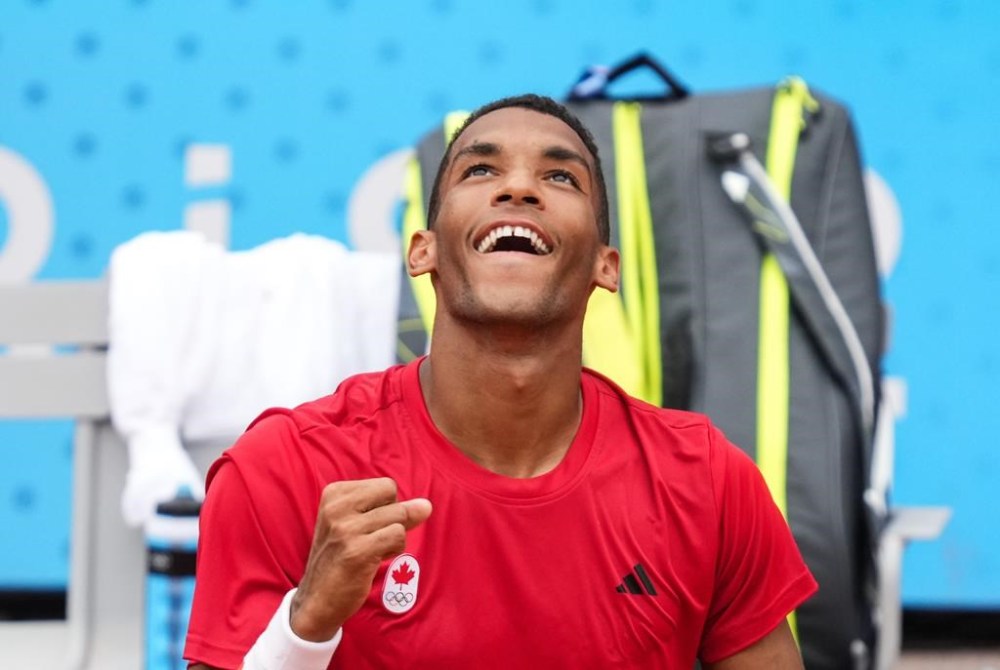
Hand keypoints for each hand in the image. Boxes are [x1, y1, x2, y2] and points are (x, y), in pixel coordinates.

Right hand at [289, 478, 431, 640]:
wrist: (317, 599)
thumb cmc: (342, 558)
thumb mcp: (360, 524)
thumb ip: (395, 510)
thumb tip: (426, 506)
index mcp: (334, 493)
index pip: (385, 485)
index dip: (385, 508)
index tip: (364, 527)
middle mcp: (336, 507)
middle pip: (392, 496)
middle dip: (393, 519)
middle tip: (369, 539)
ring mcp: (345, 529)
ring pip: (399, 517)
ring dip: (393, 538)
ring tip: (371, 551)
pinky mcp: (357, 551)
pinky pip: (398, 536)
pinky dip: (394, 549)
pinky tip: (374, 560)